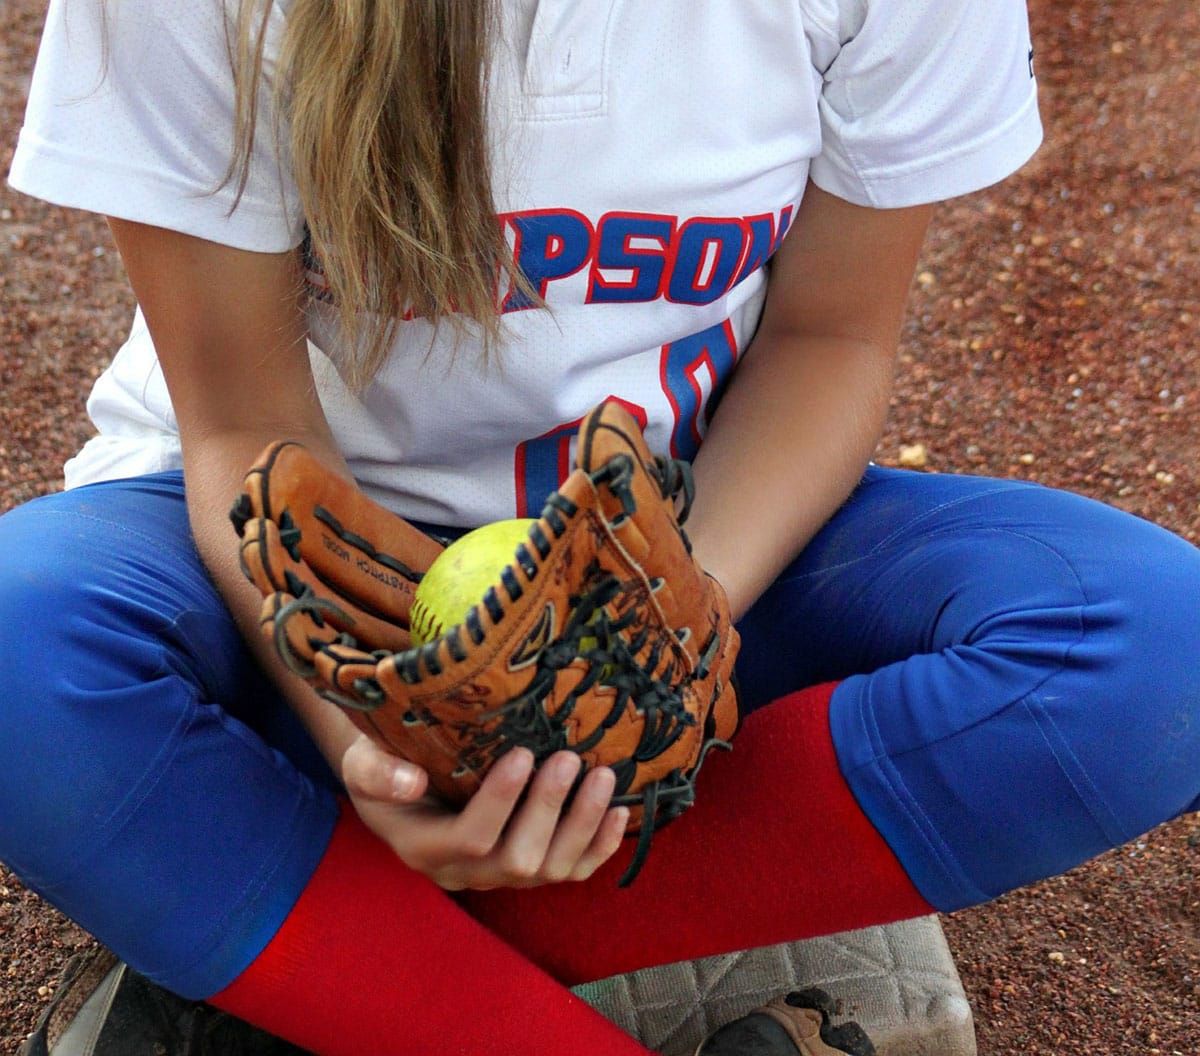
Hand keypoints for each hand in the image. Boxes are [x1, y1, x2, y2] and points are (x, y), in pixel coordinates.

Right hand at [340, 733, 629, 889]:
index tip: (522, 753)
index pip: (468, 838)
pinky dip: (599, 847)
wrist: (397, 785)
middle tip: (569, 758)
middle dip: (549, 809)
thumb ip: (377, 774)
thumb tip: (408, 781)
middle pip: (517, 860)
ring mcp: (498, 875)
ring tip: (603, 776)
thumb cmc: (381, 765)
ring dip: (582, 825)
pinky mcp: (526, 869)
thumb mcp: (363, 764)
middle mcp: (464, 873)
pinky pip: (569, 872)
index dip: (500, 801)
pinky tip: (619, 813)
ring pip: (550, 870)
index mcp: (423, 848)